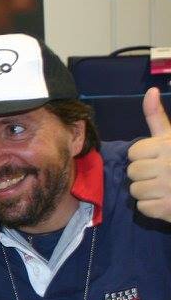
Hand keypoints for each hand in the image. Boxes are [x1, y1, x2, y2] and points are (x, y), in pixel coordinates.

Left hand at [128, 87, 170, 221]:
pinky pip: (143, 207)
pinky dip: (153, 207)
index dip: (143, 157)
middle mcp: (169, 165)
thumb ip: (157, 117)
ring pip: (135, 190)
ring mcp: (169, 188)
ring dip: (147, 191)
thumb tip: (151, 91)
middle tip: (163, 175)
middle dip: (144, 175)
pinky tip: (167, 201)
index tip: (158, 159)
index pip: (133, 153)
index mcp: (168, 146)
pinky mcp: (168, 209)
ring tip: (165, 188)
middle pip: (132, 171)